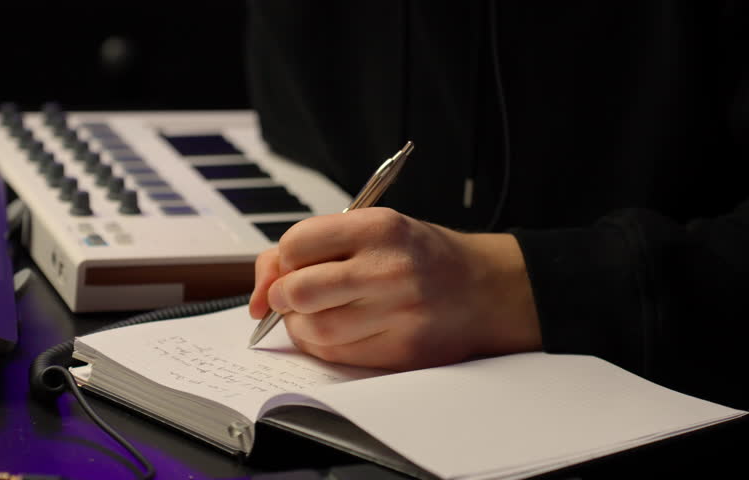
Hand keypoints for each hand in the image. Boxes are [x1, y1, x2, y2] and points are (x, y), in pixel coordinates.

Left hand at [249, 207, 540, 370]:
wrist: (484, 289)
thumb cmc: (422, 257)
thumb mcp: (376, 229)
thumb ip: (318, 246)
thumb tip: (263, 288)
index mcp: (380, 227)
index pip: (297, 243)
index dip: (281, 260)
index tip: (286, 268)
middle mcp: (389, 268)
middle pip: (299, 291)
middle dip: (282, 297)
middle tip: (289, 298)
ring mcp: (398, 312)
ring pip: (314, 329)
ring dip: (300, 325)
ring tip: (317, 314)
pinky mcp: (402, 349)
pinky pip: (337, 355)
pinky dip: (323, 345)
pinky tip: (338, 331)